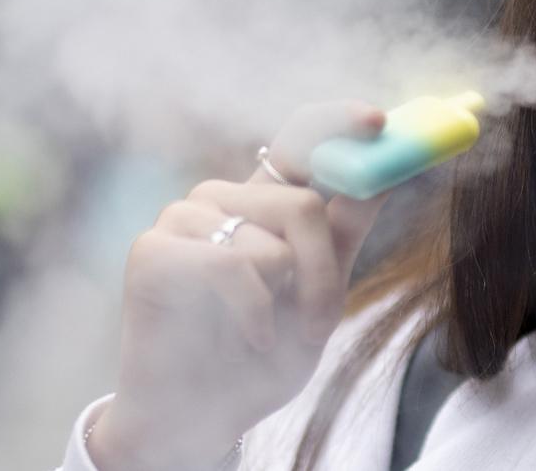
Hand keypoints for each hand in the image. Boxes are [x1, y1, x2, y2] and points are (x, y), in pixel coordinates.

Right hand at [88, 101, 389, 470]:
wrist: (204, 416)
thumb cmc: (261, 355)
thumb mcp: (319, 295)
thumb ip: (342, 235)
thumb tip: (382, 177)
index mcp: (263, 202)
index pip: (299, 141)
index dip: (337, 124)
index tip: (377, 120)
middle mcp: (223, 198)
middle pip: (304, 203)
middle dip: (323, 275)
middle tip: (315, 323)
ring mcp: (184, 218)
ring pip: (273, 240)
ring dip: (288, 303)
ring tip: (266, 337)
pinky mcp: (152, 249)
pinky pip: (233, 266)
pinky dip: (253, 314)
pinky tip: (244, 337)